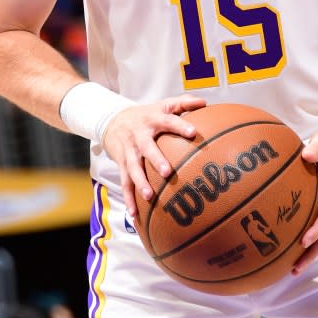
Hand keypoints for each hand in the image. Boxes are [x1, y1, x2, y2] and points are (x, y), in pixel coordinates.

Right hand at [102, 95, 205, 215]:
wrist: (112, 121)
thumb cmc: (146, 115)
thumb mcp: (163, 105)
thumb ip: (184, 103)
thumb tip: (205, 103)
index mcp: (153, 120)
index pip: (168, 121)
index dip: (180, 126)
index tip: (193, 133)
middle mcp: (140, 136)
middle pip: (147, 148)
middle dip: (156, 160)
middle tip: (167, 172)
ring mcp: (130, 152)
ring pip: (133, 168)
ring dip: (140, 183)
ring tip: (149, 196)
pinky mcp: (123, 165)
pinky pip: (125, 183)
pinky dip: (129, 199)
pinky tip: (135, 214)